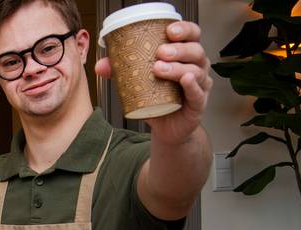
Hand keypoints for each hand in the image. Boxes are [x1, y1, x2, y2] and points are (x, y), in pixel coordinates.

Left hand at [95, 21, 211, 143]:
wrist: (167, 128)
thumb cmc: (158, 101)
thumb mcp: (140, 83)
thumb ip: (121, 72)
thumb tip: (100, 66)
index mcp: (185, 56)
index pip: (192, 35)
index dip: (184, 29)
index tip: (169, 30)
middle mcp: (196, 67)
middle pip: (195, 51)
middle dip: (178, 49)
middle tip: (160, 52)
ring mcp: (200, 85)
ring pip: (195, 71)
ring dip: (177, 68)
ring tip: (159, 69)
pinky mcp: (198, 104)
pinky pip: (198, 92)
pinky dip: (192, 85)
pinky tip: (186, 79)